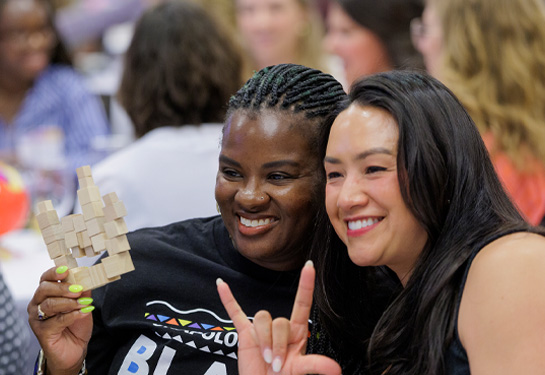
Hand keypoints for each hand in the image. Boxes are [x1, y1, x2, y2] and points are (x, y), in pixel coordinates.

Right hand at [28, 266, 93, 374]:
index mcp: (46, 294)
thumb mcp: (82, 304)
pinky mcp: (42, 332)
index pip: (45, 278)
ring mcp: (37, 318)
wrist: (75, 348)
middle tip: (78, 290)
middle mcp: (37, 304)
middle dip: (63, 288)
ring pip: (49, 305)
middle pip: (44, 289)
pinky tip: (82, 313)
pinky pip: (56, 321)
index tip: (66, 271)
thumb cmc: (75, 324)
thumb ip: (83, 291)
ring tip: (83, 304)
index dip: (54, 273)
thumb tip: (87, 278)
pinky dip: (71, 315)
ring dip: (69, 303)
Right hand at [217, 260, 341, 374]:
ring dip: (264, 341)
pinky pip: (235, 312)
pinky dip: (228, 298)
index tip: (310, 266)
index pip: (302, 303)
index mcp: (297, 332)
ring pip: (262, 318)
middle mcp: (280, 328)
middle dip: (278, 345)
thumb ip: (316, 365)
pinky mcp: (245, 333)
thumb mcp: (300, 371)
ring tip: (265, 359)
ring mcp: (261, 329)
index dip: (306, 284)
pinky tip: (221, 284)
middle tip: (277, 365)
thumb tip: (337, 370)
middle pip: (280, 321)